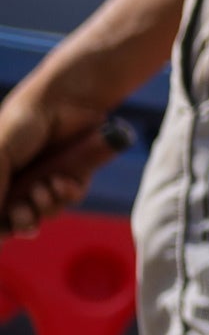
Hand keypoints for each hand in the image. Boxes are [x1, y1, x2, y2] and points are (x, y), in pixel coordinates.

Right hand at [0, 72, 114, 238]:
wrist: (61, 104)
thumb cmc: (20, 126)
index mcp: (0, 176)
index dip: (2, 226)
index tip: (5, 230)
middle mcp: (21, 181)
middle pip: (21, 219)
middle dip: (23, 221)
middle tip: (25, 214)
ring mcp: (47, 179)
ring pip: (47, 211)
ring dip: (46, 205)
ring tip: (45, 186)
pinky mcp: (74, 175)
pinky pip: (71, 198)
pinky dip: (67, 194)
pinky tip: (62, 181)